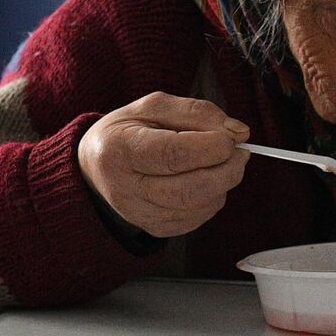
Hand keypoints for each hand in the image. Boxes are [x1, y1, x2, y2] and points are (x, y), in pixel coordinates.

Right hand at [77, 93, 250, 237]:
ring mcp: (140, 214)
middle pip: (189, 189)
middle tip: (239, 151)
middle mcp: (125, 189)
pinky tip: (206, 179)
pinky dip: (213, 197)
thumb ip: (197, 112)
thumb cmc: (127, 131)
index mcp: (119, 150)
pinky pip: (199, 218)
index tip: (230, 137)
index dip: (211, 147)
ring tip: (222, 162)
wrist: (97, 166)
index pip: (172, 154)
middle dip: (227, 169)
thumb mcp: (153, 106)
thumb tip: (237, 132)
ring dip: (224, 183)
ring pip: (199, 206)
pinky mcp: (155, 229)